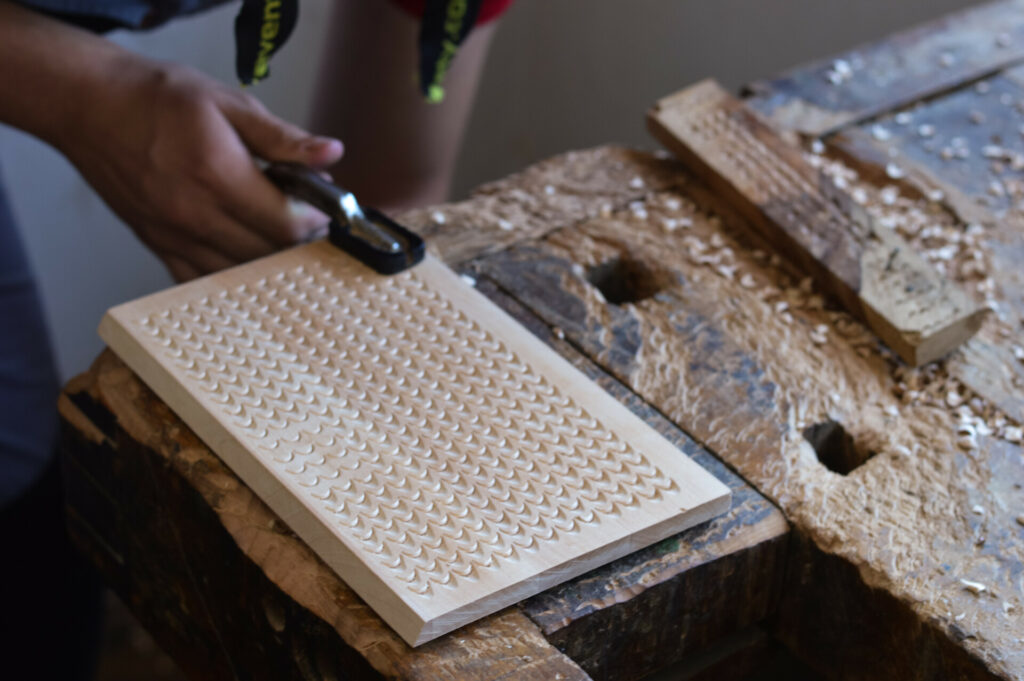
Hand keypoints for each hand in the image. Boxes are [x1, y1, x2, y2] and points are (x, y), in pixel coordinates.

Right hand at [56, 56, 343, 280]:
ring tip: (277, 234)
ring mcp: (173, 235)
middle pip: (268, 254)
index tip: (322, 207)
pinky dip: (229, 275)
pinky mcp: (157, 245)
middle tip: (305, 218)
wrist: (89, 105)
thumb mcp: (228, 103)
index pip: (286, 224)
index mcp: (218, 174)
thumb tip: (331, 154)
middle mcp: (194, 213)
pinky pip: (201, 280)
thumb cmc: (157, 98)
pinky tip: (243, 256)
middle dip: (297, 241)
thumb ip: (283, 137)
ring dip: (267, 261)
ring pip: (239, 273)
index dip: (315, 220)